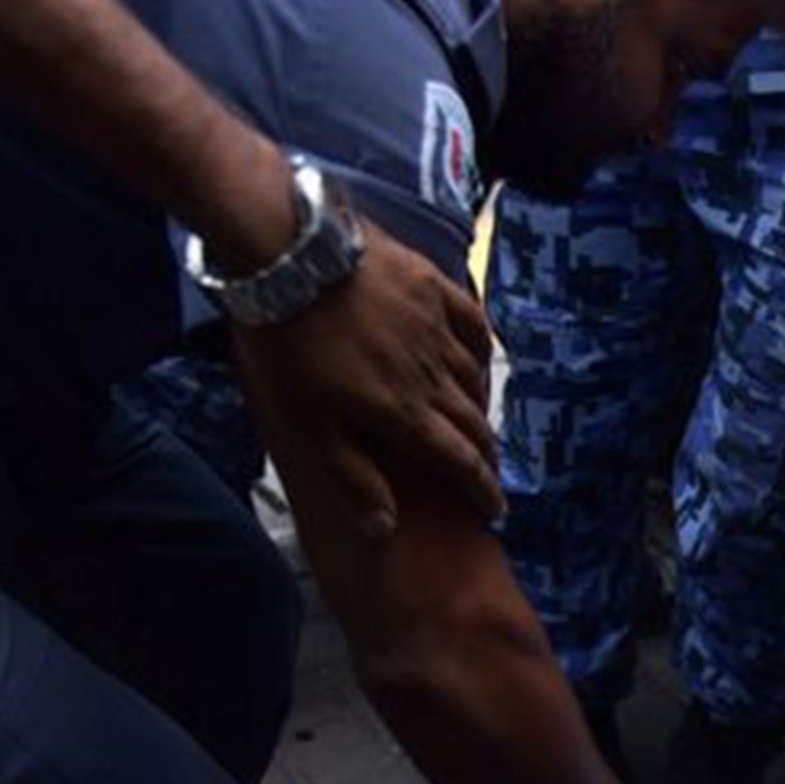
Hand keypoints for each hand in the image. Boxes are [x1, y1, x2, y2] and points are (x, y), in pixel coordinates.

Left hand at [234, 222, 500, 538]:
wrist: (289, 254)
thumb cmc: (290, 345)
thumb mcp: (308, 422)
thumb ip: (351, 476)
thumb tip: (384, 528)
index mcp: (404, 413)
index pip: (459, 462)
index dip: (481, 490)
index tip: (495, 511)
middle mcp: (432, 376)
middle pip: (474, 425)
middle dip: (486, 457)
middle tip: (488, 473)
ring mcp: (436, 329)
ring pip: (474, 380)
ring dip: (482, 409)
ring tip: (479, 425)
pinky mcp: (431, 288)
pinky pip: (472, 324)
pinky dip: (481, 349)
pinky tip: (480, 361)